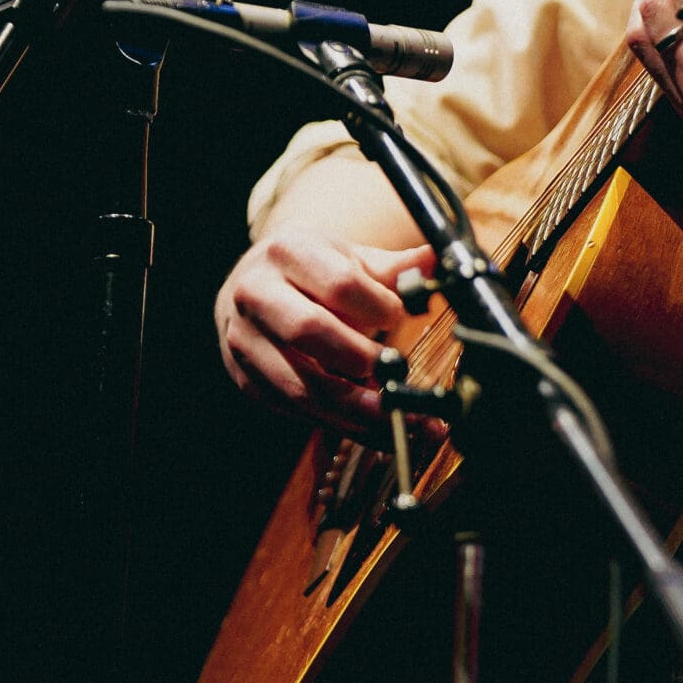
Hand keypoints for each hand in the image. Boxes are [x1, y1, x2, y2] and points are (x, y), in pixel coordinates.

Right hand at [216, 231, 434, 432]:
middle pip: (309, 331)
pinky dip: (340, 425)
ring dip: (356, 410)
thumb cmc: (312, 273)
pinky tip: (377, 431)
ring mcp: (244, 340)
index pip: (339, 283)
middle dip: (361, 359)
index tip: (401, 317)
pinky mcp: (246, 379)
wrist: (255, 287)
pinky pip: (295, 411)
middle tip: (400, 374)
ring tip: (401, 420)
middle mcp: (256, 294)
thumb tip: (438, 262)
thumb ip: (396, 268)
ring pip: (299, 384)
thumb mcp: (349, 259)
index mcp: (288, 251)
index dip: (378, 306)